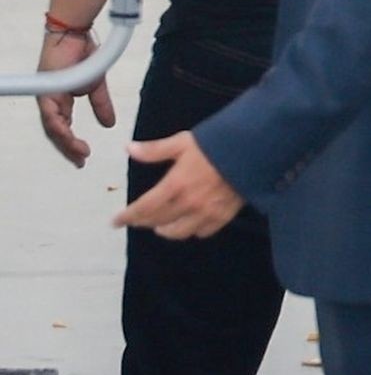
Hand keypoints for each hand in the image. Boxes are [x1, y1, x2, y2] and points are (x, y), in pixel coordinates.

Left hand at [36, 28, 116, 167]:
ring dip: (65, 143)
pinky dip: (60, 128)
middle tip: (80, 162)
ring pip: (52, 128)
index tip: (84, 157)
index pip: (63, 128)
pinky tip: (69, 138)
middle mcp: (50, 102)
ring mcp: (46, 98)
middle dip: (68, 149)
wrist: (75, 35)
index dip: (71, 144)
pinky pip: (50, 116)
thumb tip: (109, 125)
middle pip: (56, 132)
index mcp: (60, 102)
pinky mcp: (46, 92)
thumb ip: (101, 105)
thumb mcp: (96, 86)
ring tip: (79, 154)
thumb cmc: (82, 55)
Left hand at [114, 133, 244, 240]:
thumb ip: (154, 150)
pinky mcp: (223, 216)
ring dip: (165, 231)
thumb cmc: (215, 143)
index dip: (127, 216)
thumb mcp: (182, 142)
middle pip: (158, 222)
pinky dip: (192, 231)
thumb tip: (128, 148)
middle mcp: (188, 204)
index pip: (143, 207)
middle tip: (136, 220)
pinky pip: (202, 232)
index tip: (115, 222)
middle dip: (143, 222)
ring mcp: (206, 213)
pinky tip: (189, 225)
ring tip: (160, 226)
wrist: (252, 150)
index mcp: (175, 185)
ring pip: (179, 232)